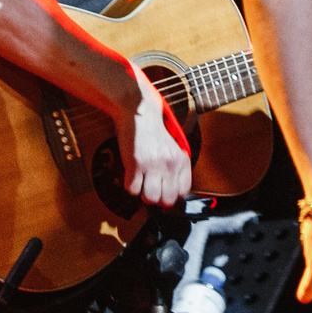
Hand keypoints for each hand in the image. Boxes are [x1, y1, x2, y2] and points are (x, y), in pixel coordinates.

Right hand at [115, 66, 192, 206]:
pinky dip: (129, 185)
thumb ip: (176, 169)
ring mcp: (153, 165)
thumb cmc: (154, 133)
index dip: (171, 195)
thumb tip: (172, 195)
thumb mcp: (173, 148)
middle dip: (157, 198)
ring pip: (149, 198)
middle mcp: (170, 164)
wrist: (138, 112)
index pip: (183, 192)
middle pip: (166, 200)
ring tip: (140, 181)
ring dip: (142, 193)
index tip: (164, 191)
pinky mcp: (135, 164)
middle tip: (150, 187)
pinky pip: (132, 189)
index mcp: (182, 160)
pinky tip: (131, 174)